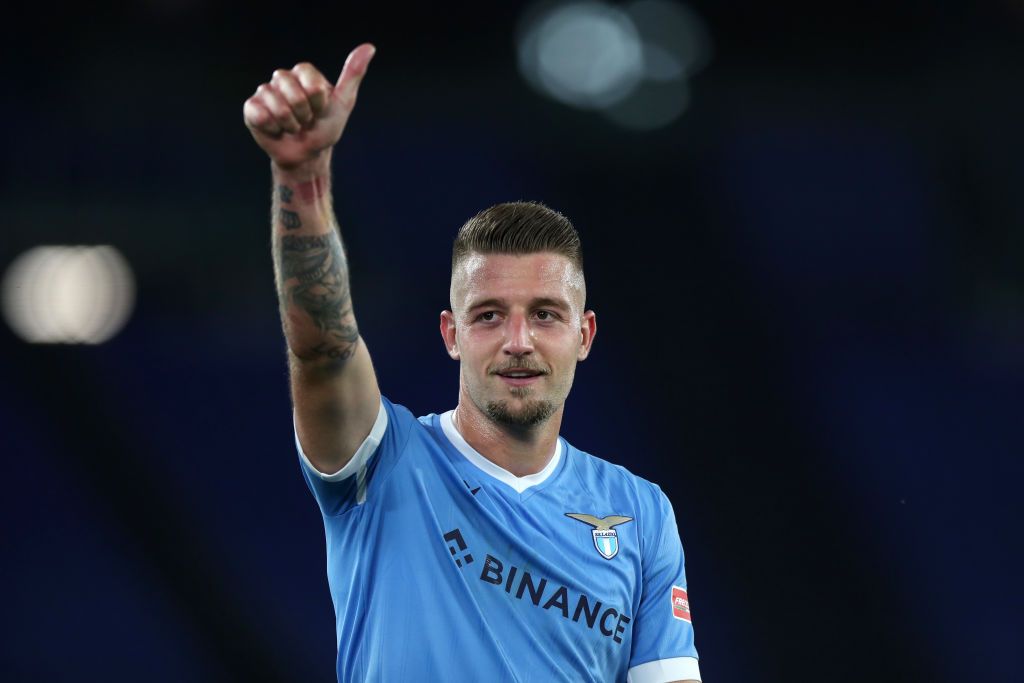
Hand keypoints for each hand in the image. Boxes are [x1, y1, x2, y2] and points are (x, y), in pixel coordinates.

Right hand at [243, 43, 375, 169]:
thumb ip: (353, 74)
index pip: (310, 81)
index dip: (317, 101)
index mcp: (303, 73)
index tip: (321, 109)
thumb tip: (369, 47)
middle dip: (304, 114)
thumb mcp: (343, 102)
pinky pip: (259, 115)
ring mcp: (265, 92)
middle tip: (306, 120)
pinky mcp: (251, 108)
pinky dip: (273, 129)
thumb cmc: (326, 127)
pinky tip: (276, 130)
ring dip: (290, 125)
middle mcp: (282, 78)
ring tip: (293, 127)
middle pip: (292, 92)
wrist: (307, 154)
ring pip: (277, 106)